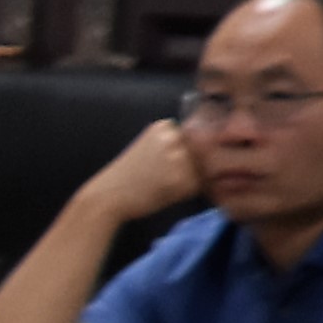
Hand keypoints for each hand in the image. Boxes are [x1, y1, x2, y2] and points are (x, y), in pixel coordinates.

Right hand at [79, 120, 207, 227]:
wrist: (106, 196)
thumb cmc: (131, 175)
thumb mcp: (151, 148)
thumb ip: (178, 144)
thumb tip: (216, 146)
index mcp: (164, 126)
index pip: (198, 137)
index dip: (189, 154)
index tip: (166, 165)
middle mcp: (173, 137)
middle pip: (204, 153)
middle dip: (194, 166)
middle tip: (162, 177)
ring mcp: (177, 157)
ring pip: (203, 169)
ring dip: (191, 180)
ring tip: (162, 184)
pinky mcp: (180, 178)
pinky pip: (198, 186)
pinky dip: (185, 193)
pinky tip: (163, 192)